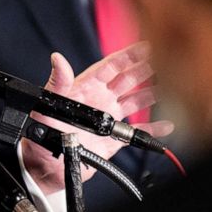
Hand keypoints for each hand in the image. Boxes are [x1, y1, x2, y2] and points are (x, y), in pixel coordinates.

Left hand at [22, 42, 173, 195]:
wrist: (45, 164)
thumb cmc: (41, 131)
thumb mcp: (48, 103)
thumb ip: (58, 81)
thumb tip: (57, 58)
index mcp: (84, 88)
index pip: (109, 67)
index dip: (127, 56)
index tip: (144, 47)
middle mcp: (98, 100)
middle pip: (127, 80)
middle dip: (144, 69)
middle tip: (164, 59)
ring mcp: (106, 119)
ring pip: (135, 102)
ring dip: (151, 94)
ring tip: (170, 87)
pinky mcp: (112, 139)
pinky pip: (136, 132)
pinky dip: (152, 129)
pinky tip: (166, 125)